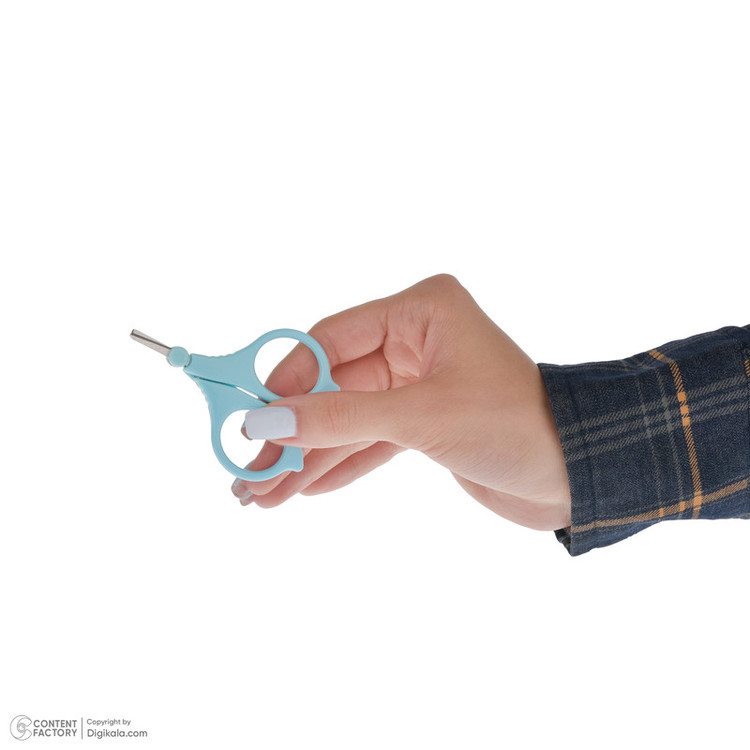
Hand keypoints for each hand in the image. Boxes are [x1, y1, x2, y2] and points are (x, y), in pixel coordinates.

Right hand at [231, 274, 570, 530]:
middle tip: (250, 473)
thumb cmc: (516, 426)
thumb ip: (340, 418)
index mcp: (421, 311)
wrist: (578, 474)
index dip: (286, 381)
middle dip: (294, 431)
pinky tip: (304, 488)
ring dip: (308, 456)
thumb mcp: (421, 417)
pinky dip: (340, 464)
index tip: (249, 418)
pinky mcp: (425, 421)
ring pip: (348, 418)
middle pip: (333, 385)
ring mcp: (418, 382)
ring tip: (265, 495)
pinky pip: (370, 440)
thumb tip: (266, 421)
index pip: (331, 339)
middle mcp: (416, 340)